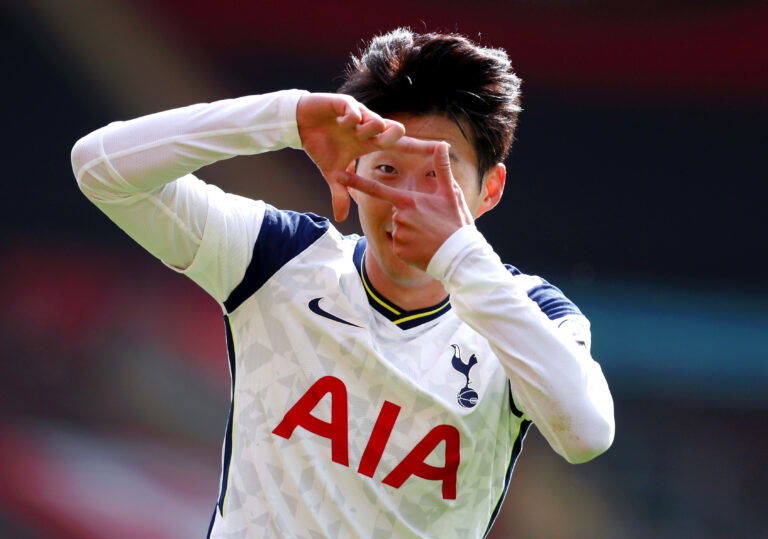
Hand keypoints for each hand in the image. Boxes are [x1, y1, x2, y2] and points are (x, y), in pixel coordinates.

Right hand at [297, 93, 437, 220]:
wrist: (300, 124)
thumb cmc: (320, 145)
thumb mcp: (331, 173)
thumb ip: (340, 193)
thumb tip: (341, 218)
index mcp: (370, 142)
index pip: (401, 146)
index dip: (421, 148)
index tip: (442, 148)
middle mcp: (369, 127)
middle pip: (393, 130)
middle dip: (392, 136)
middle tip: (382, 142)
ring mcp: (357, 115)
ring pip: (375, 119)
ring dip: (369, 127)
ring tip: (354, 131)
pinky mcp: (343, 104)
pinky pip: (354, 109)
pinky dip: (352, 116)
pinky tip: (346, 122)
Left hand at [336, 142, 473, 269]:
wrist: (460, 256)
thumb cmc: (456, 223)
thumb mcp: (450, 194)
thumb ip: (442, 168)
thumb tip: (443, 144)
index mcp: (408, 201)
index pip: (377, 189)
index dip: (356, 182)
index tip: (339, 175)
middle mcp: (399, 217)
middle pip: (396, 213)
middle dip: (410, 217)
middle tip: (431, 224)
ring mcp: (398, 235)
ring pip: (398, 230)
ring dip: (411, 233)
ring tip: (429, 237)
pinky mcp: (399, 252)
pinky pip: (399, 246)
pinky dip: (410, 247)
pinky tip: (424, 248)